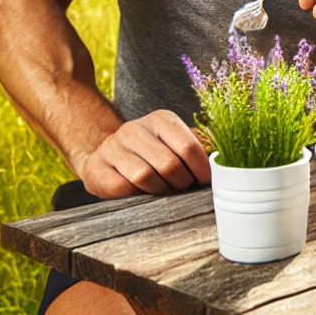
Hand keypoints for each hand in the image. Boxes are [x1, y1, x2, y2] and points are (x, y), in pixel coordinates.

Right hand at [78, 110, 210, 198]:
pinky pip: (122, 187)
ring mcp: (113, 147)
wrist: (102, 155)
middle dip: (182, 182)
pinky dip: (135, 195)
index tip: (206, 181)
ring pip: (145, 177)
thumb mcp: (170, 142)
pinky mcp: (96, 167)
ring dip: (159, 190)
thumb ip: (192, 148)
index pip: (188, 146)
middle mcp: (135, 128)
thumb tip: (219, 163)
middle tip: (183, 188)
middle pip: (170, 164)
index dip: (201, 169)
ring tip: (163, 190)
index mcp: (160, 119)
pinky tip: (138, 192)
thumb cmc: (147, 153)